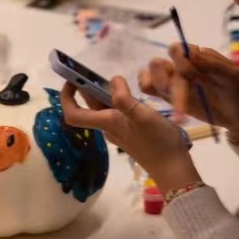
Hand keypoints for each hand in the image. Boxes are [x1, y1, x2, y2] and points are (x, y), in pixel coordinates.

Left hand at [59, 78, 198, 185]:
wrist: (171, 166)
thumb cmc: (158, 141)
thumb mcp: (142, 116)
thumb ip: (124, 99)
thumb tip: (112, 80)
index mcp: (106, 122)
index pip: (73, 114)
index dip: (66, 97)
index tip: (72, 80)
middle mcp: (107, 127)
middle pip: (87, 108)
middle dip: (86, 89)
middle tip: (95, 72)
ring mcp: (118, 131)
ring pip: (102, 110)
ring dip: (102, 94)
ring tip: (116, 81)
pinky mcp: (129, 132)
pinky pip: (115, 114)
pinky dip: (116, 101)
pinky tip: (130, 96)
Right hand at [140, 44, 238, 144]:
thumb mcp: (232, 75)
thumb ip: (210, 63)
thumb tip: (187, 52)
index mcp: (196, 56)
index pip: (176, 50)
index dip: (178, 60)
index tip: (190, 74)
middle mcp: (181, 67)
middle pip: (158, 64)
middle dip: (165, 80)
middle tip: (180, 96)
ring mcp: (173, 82)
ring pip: (150, 76)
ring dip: (158, 89)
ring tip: (178, 107)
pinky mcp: (168, 97)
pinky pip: (148, 88)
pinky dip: (148, 91)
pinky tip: (163, 103)